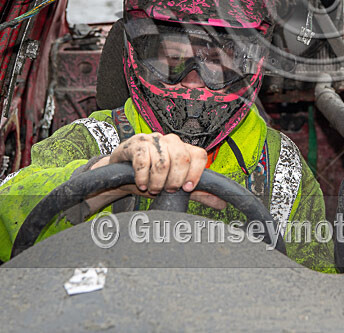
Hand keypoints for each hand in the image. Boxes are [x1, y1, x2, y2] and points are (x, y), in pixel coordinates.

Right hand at [89, 133, 225, 210]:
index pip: (199, 155)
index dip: (195, 174)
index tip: (187, 189)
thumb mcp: (177, 186)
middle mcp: (170, 140)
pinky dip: (142, 177)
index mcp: (184, 148)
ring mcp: (152, 139)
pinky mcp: (135, 143)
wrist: (122, 174)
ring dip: (157, 182)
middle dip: (175, 181)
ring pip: (162, 162)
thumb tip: (222, 203)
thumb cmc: (152, 177)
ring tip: (152, 188)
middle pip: (182, 159)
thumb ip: (199, 193)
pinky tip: (140, 183)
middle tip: (166, 190)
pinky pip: (143, 160)